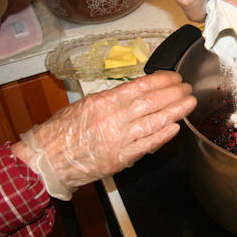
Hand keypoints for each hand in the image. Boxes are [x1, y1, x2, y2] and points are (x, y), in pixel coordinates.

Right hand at [12, 71, 196, 199]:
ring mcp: (118, 139)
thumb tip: (136, 94)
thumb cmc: (61, 132)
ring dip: (175, 111)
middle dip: (173, 94)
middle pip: (151, 102)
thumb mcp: (84, 106)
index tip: (174, 77)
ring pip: (153, 121)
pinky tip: (175, 127)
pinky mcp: (120, 158)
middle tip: (187, 88)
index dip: (161, 80)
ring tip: (189, 104)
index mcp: (104, 102)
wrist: (46, 159)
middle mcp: (113, 118)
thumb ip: (111, 100)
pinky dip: (162, 136)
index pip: (139, 86)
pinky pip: (146, 145)